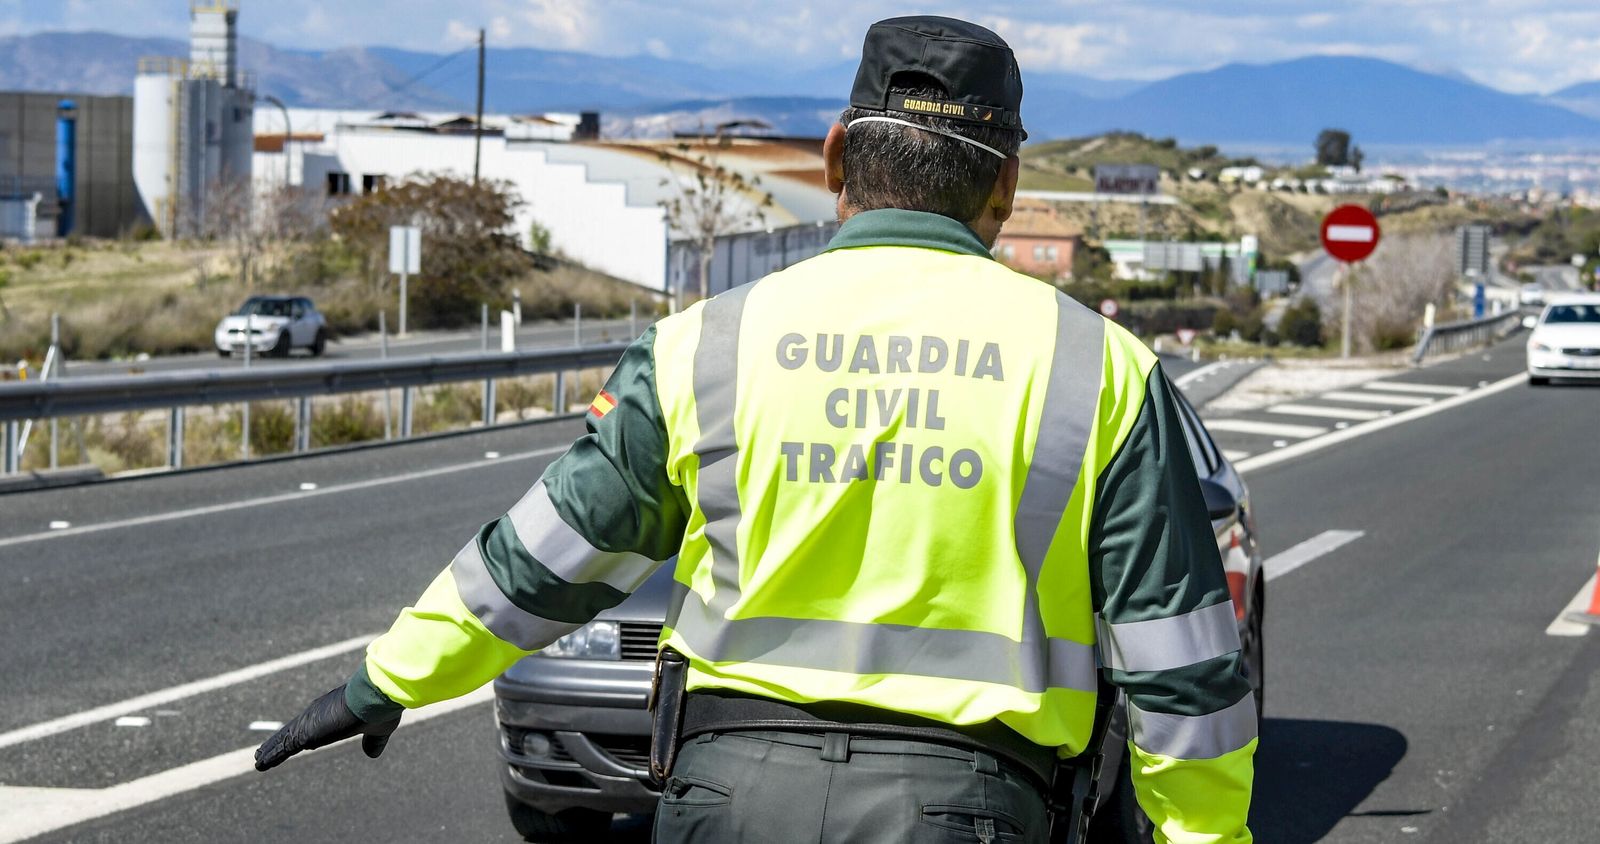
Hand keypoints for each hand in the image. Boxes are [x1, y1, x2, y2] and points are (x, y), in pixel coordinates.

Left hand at [254, 685, 401, 771]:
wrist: (374, 697)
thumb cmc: (378, 709)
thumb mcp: (379, 730)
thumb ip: (374, 741)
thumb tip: (372, 754)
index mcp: (334, 713)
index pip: (314, 727)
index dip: (305, 737)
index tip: (298, 744)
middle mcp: (317, 715)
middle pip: (294, 731)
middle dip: (281, 742)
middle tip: (266, 751)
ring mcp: (308, 723)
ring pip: (284, 739)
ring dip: (271, 750)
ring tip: (259, 759)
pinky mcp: (303, 733)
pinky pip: (282, 747)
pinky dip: (271, 756)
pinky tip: (260, 763)